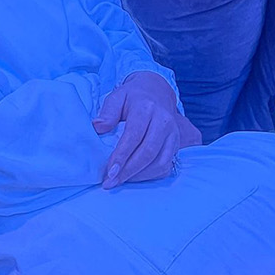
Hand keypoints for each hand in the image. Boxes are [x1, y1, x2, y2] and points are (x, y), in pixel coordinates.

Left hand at [93, 72, 198, 188]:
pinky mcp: (176, 144)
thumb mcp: (117, 97)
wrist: (156, 92)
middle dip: (128, 171)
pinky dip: (150, 176)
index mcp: (146, 108)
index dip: (122, 156)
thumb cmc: (132, 98)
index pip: (134, 135)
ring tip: (120, 181)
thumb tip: (97, 127)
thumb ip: (108, 112)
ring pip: (160, 162)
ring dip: (139, 176)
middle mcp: (163, 121)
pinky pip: (166, 166)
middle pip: (148, 152)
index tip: (109, 172)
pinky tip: (134, 177)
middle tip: (111, 183)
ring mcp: (173, 134)